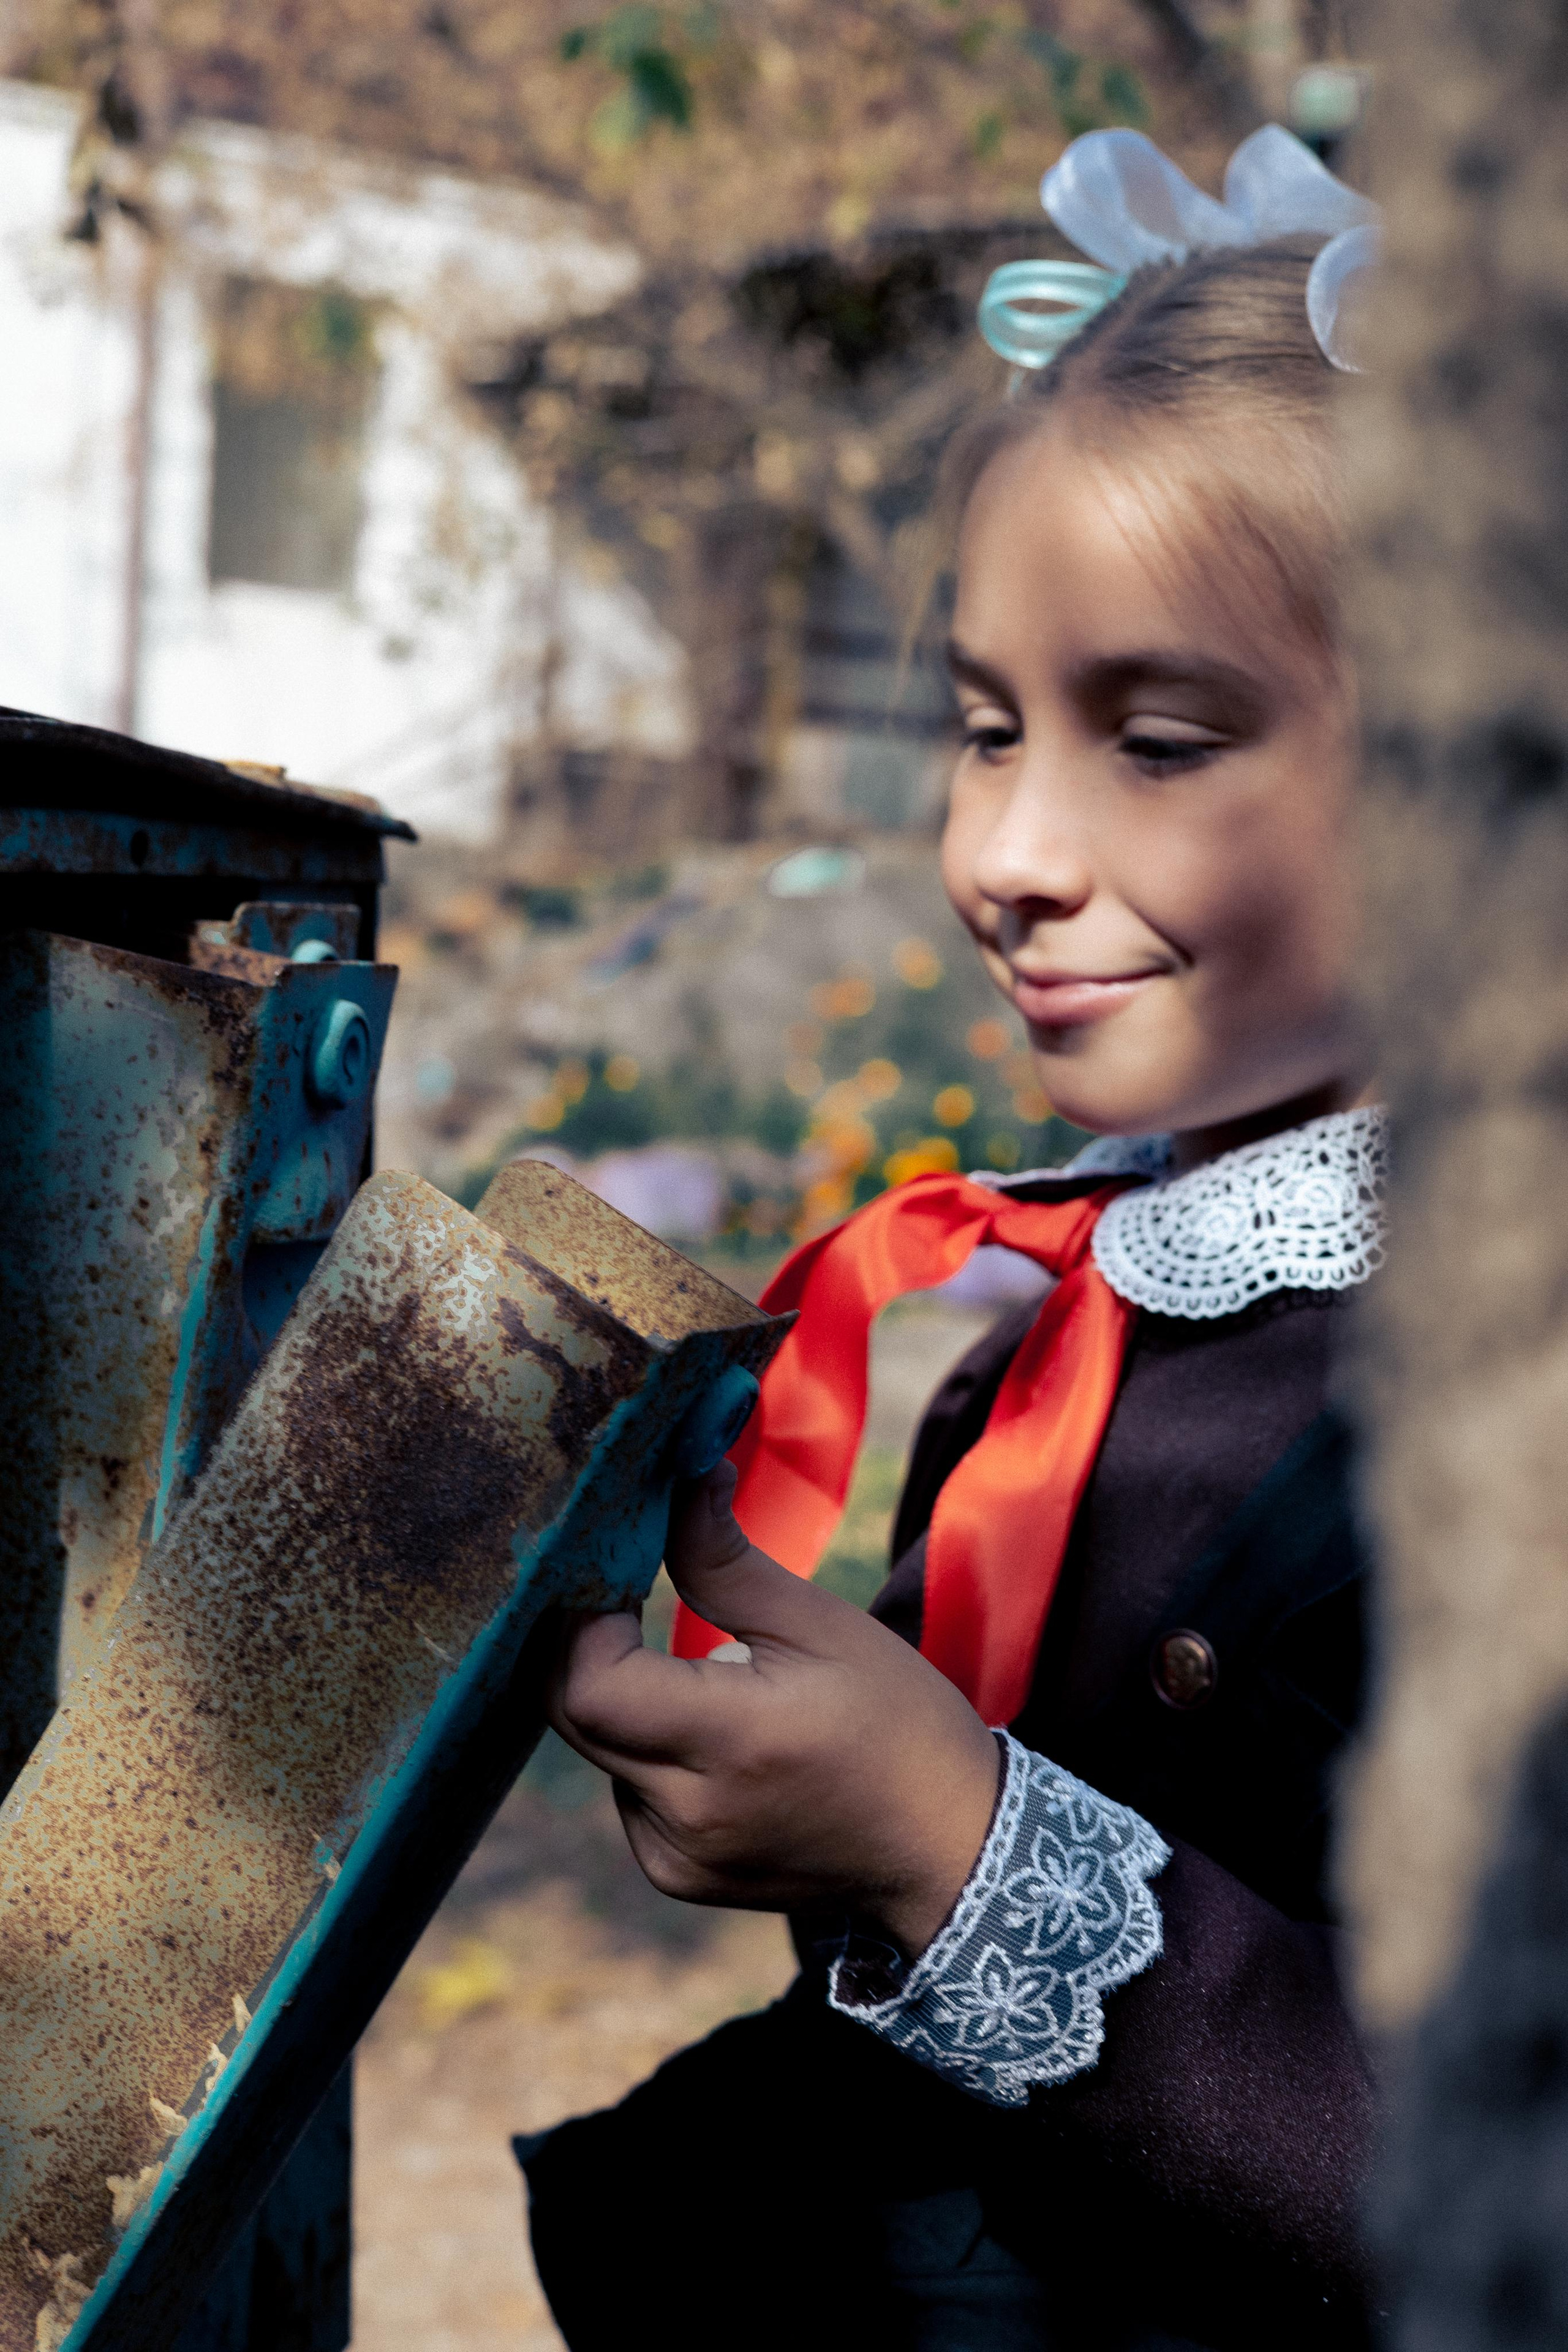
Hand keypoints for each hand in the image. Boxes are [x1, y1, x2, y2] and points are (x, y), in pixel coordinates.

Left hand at [547, 1461, 1001, 1958]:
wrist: (948, 1846)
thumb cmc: (898, 1723)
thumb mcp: (822, 1627)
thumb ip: (724, 1561)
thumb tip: (679, 1478)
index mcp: (731, 1743)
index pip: (590, 1685)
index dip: (581, 1621)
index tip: (618, 1576)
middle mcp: (689, 1814)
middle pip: (576, 1715)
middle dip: (592, 1646)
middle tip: (635, 1599)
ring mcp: (678, 1857)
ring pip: (598, 1752)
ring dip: (626, 1701)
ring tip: (710, 1681)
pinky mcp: (679, 1876)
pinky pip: (628, 1793)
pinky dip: (649, 1753)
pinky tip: (716, 1741)